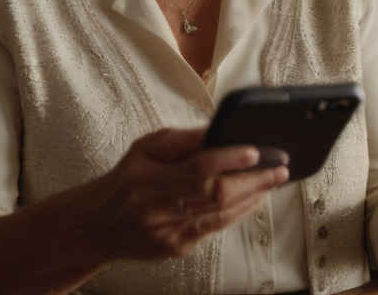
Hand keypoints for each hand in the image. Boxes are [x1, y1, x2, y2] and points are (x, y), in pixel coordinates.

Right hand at [79, 128, 288, 261]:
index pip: (195, 168)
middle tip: (279, 166)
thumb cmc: (126, 180)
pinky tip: (252, 199)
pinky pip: (215, 228)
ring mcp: (169, 232)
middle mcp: (158, 208)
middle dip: (253, 180)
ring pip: (221, 214)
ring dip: (252, 196)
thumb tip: (216, 131)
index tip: (254, 151)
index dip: (228, 159)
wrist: (99, 225)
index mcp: (148, 178)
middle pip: (215, 194)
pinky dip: (238, 212)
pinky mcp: (178, 248)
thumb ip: (180, 140)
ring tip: (273, 179)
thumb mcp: (145, 148)